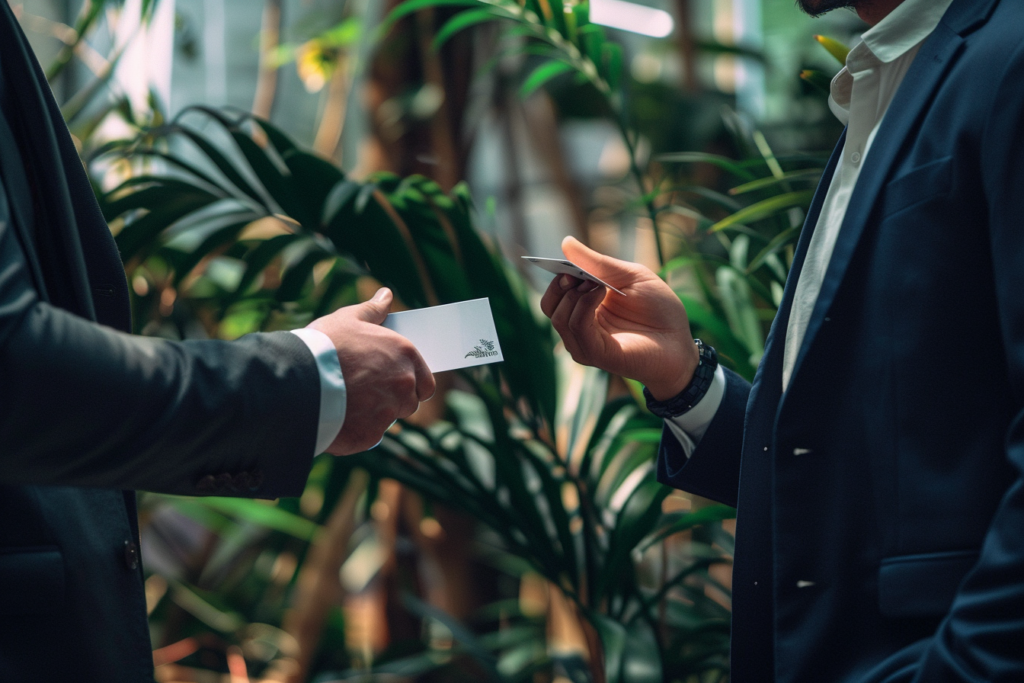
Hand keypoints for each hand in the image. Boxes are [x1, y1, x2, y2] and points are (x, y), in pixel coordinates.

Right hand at [307, 288, 434, 454]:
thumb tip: (386, 294)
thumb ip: (373, 309)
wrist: (296, 380)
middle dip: (393, 400)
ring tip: (348, 402)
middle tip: (366, 391)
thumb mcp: (348, 318)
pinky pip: (368, 435)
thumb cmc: (324, 345)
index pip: (426, 381)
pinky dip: (356, 429)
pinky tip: (337, 416)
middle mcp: (404, 385)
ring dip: (375, 415)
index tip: (394, 382)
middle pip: (410, 402)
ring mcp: (389, 412)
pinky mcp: (370, 435)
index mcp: (405, 355)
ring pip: (389, 420)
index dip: (413, 383)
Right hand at [540, 237, 698, 399]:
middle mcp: (580, 326)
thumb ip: (597, 262)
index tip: (563, 260)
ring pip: (559, 316)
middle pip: (549, 305)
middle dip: (560, 284)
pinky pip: (577, 327)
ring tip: (596, 281)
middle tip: (576, 272)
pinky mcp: (595, 353)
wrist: (680, 340)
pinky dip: (584, 306)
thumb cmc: (658, 309)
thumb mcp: (630, 275)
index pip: (555, 293)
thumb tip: (565, 242)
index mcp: (584, 307)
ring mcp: (585, 342)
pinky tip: (600, 291)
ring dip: (574, 293)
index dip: (555, 274)